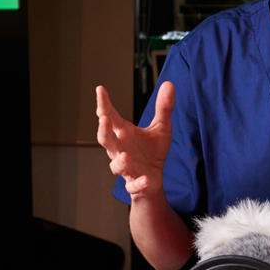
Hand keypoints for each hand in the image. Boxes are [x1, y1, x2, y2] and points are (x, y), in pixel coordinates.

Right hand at [95, 82, 174, 200]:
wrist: (153, 182)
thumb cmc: (152, 152)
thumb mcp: (161, 127)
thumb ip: (163, 107)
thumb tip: (169, 83)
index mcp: (124, 134)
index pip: (110, 117)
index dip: (104, 104)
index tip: (100, 89)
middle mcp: (120, 150)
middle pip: (106, 140)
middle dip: (103, 131)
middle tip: (103, 118)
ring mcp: (126, 168)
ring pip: (116, 165)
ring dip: (119, 161)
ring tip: (125, 155)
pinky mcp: (135, 184)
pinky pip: (133, 186)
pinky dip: (138, 183)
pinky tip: (145, 179)